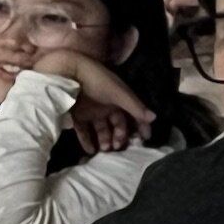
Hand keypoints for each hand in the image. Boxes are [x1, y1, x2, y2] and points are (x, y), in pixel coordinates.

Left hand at [35, 49, 153, 151]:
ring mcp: (92, 112)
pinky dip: (87, 141)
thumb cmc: (97, 81)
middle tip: (118, 146)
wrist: (69, 73)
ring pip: (101, 130)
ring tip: (105, 149)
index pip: (133, 115)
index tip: (145, 139)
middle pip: (117, 125)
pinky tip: (90, 150)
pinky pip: (84, 131)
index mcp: (119, 99)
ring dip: (104, 140)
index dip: (140, 126)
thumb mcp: (118, 94)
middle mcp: (107, 107)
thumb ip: (135, 106)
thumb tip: (154, 118)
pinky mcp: (77, 116)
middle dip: (120, 136)